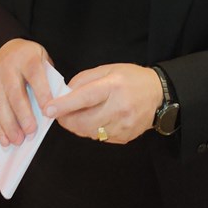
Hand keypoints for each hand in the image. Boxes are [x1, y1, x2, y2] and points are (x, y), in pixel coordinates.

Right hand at [0, 39, 54, 146]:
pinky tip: (4, 139)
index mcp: (27, 58)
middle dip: (22, 115)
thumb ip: (49, 80)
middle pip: (15, 93)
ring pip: (0, 103)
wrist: (8, 48)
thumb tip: (54, 106)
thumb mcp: (43, 60)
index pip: (35, 75)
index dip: (41, 93)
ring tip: (17, 141)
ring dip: (8, 125)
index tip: (48, 111)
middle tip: (31, 132)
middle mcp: (9, 68)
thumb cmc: (30, 58)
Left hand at [44, 64, 161, 144]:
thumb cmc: (131, 79)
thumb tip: (64, 94)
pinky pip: (100, 138)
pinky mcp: (125, 137)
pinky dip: (93, 130)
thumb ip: (83, 80)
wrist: (159, 94)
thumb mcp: (108, 69)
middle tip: (60, 114)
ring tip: (82, 114)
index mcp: (113, 86)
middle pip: (84, 121)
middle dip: (66, 120)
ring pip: (89, 132)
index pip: (84, 97)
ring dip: (79, 126)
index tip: (49, 109)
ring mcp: (123, 125)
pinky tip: (99, 119)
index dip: (64, 105)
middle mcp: (119, 107)